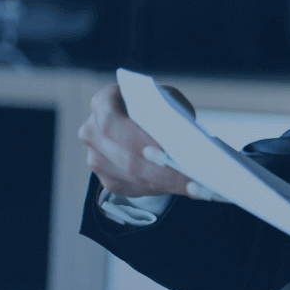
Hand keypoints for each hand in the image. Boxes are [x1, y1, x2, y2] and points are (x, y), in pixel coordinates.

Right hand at [78, 84, 211, 199]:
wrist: (145, 122)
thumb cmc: (158, 108)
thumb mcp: (166, 101)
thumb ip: (168, 113)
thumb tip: (181, 139)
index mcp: (104, 102)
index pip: (114, 122)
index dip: (139, 140)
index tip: (167, 153)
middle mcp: (92, 131)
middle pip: (125, 156)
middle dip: (162, 171)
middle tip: (193, 179)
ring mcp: (96, 157)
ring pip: (131, 176)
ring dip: (167, 184)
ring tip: (197, 187)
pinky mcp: (107, 178)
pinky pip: (134, 187)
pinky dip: (163, 189)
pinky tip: (186, 188)